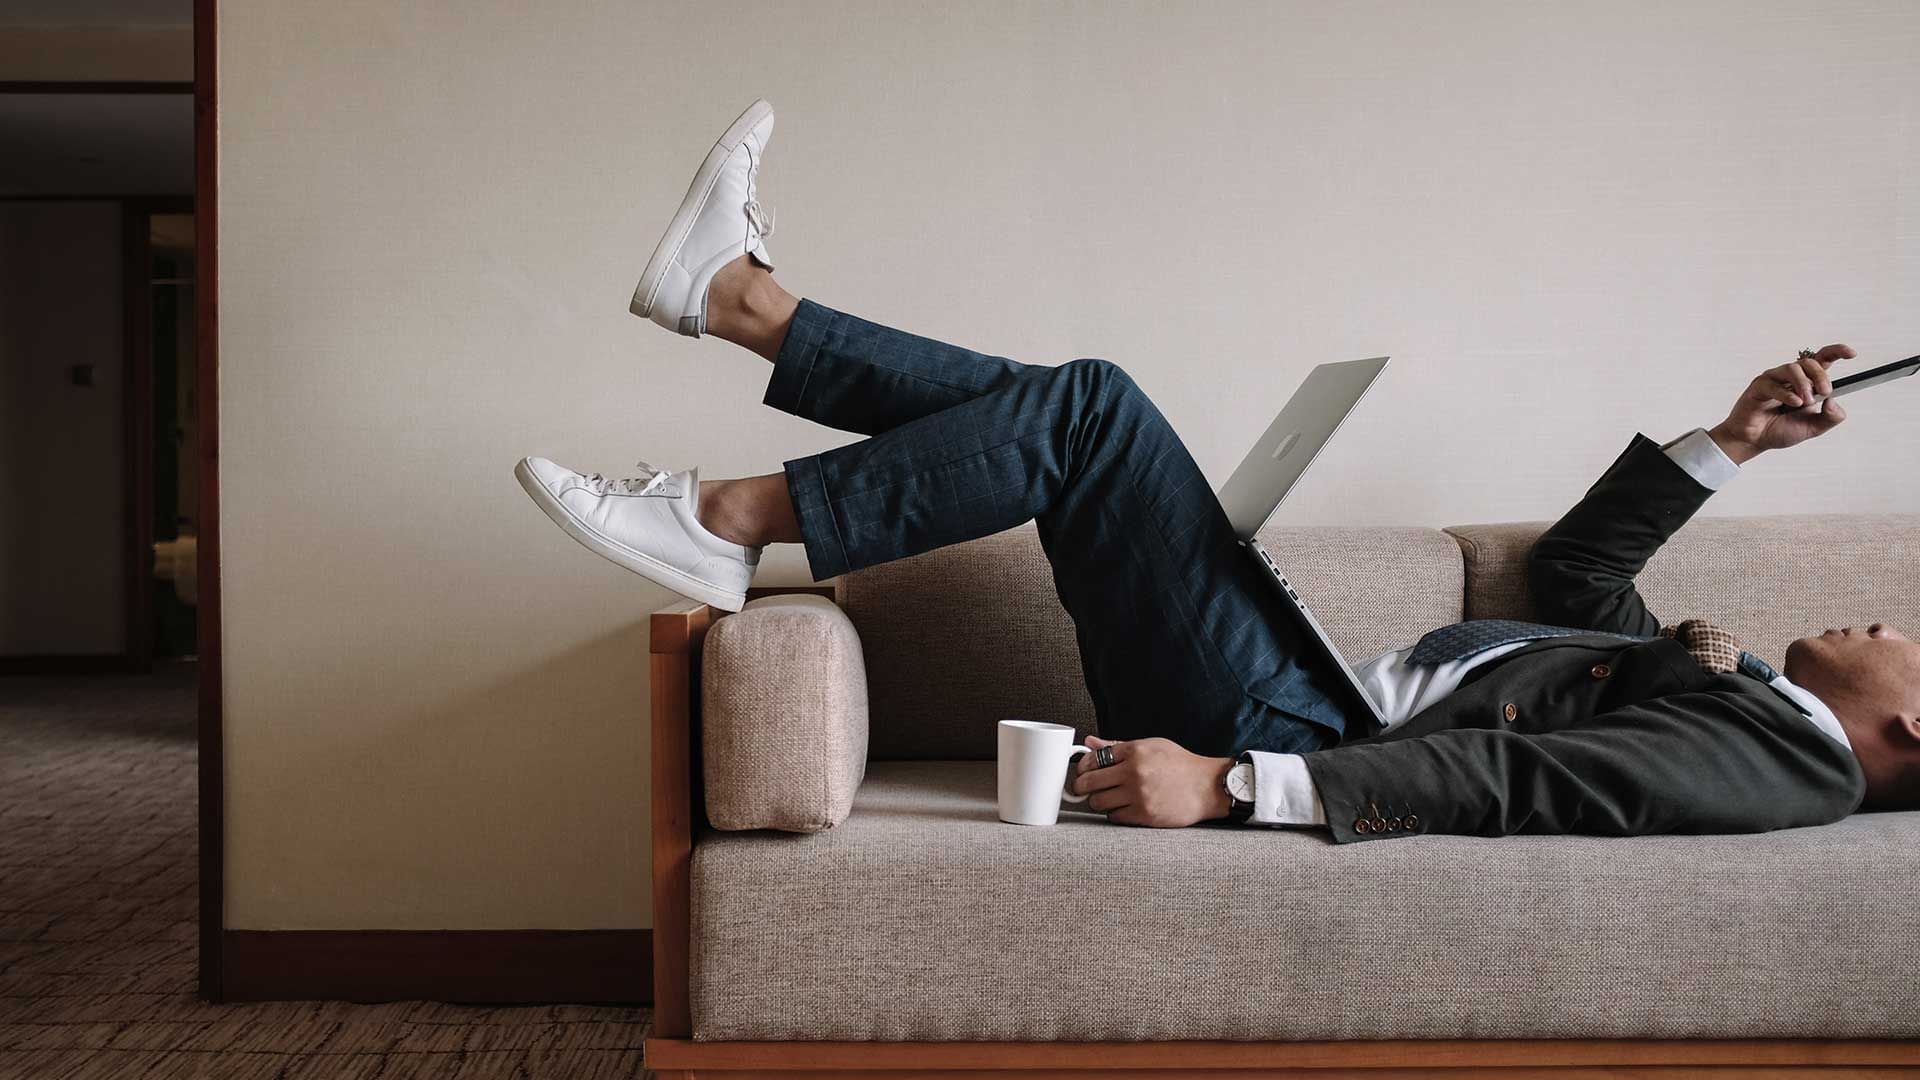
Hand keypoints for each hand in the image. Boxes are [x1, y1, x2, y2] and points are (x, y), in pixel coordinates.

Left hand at [1069, 735, 1233, 827]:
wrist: (1207, 787)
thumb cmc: (1179, 764)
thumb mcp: (1150, 746)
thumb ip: (1117, 745)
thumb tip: (1089, 742)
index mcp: (1134, 751)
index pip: (1092, 759)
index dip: (1082, 767)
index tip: (1083, 772)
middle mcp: (1134, 772)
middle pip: (1088, 782)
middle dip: (1081, 787)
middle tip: (1082, 789)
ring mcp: (1139, 795)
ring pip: (1098, 802)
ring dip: (1098, 801)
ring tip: (1107, 797)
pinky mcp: (1144, 815)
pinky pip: (1114, 817)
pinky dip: (1114, 813)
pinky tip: (1123, 807)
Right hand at [1708, 344, 1854, 463]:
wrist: (1755, 441)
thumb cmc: (1780, 430)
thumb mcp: (1814, 428)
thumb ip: (1830, 417)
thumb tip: (1833, 401)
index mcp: (1806, 382)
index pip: (1822, 359)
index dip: (1837, 352)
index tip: (1852, 354)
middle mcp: (1790, 378)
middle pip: (1809, 362)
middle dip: (1821, 376)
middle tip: (1824, 393)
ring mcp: (1774, 380)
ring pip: (1793, 368)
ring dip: (1804, 385)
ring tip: (1805, 403)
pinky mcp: (1759, 387)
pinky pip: (1774, 384)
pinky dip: (1787, 394)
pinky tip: (1794, 404)